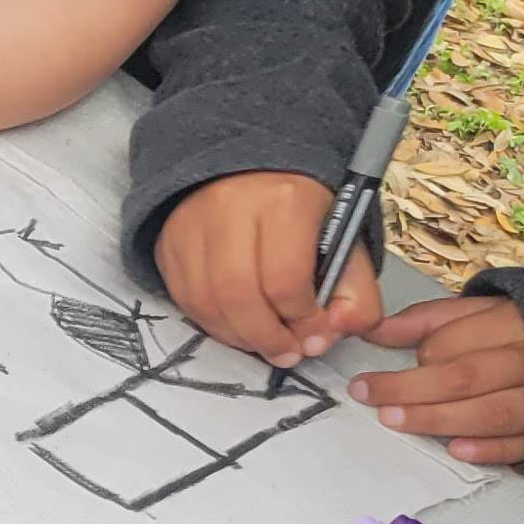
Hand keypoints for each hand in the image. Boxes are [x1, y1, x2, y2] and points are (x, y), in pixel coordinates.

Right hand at [156, 171, 380, 365]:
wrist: (251, 169)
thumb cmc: (301, 207)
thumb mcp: (345, 238)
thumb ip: (354, 292)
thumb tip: (328, 337)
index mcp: (283, 201)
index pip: (285, 281)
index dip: (302, 321)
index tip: (314, 337)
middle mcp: (229, 209)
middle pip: (238, 295)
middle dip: (265, 338)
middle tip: (285, 354)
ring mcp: (191, 226)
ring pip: (205, 302)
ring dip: (236, 336)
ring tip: (262, 344)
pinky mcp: (169, 243)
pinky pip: (184, 299)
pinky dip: (211, 323)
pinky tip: (236, 326)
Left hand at [354, 293, 523, 463]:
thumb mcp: (485, 309)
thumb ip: (430, 319)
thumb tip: (375, 331)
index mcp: (516, 323)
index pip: (459, 342)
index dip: (420, 356)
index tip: (383, 369)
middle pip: (467, 378)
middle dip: (412, 391)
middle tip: (371, 398)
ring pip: (492, 413)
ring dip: (441, 420)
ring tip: (398, 422)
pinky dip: (491, 449)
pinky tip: (457, 450)